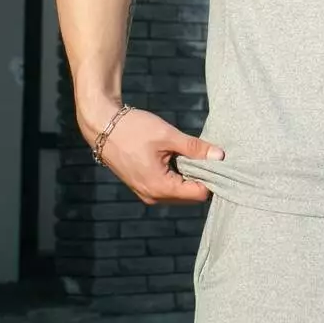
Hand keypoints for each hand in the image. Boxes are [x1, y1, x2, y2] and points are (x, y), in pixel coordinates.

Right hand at [82, 105, 224, 204]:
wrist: (103, 126)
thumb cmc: (134, 129)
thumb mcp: (168, 136)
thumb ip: (194, 148)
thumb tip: (220, 156)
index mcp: (160, 187)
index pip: (198, 194)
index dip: (212, 178)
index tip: (219, 162)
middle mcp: (153, 196)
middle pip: (190, 196)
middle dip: (202, 178)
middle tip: (208, 155)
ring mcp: (146, 193)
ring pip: (180, 192)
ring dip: (190, 176)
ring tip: (194, 154)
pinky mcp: (143, 186)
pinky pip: (168, 187)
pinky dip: (178, 175)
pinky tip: (180, 157)